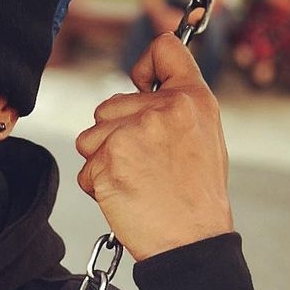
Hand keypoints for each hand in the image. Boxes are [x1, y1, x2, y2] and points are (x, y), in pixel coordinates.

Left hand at [75, 33, 233, 260]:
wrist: (191, 241)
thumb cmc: (195, 196)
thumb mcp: (204, 136)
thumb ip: (175, 107)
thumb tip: (144, 87)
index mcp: (192, 99)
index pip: (163, 49)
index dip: (144, 66)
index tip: (141, 86)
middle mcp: (163, 109)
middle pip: (108, 105)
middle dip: (113, 135)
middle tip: (143, 165)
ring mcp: (132, 134)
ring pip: (90, 137)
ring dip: (102, 162)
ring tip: (135, 181)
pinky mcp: (108, 162)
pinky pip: (85, 170)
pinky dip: (97, 187)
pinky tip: (125, 196)